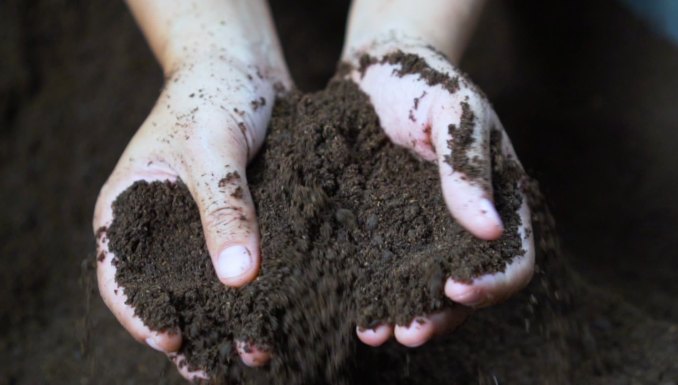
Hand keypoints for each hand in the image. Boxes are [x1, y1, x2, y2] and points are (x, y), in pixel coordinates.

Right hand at [93, 58, 279, 379]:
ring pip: (206, 288)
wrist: (245, 70)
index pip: (118, 276)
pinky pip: (241, 266)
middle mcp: (161, 227)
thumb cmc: (214, 94)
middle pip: (167, 294)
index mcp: (129, 208)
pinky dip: (256, 293)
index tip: (172, 343)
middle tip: (220, 368)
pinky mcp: (236, 225)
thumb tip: (238, 279)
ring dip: (229, 321)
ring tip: (256, 352)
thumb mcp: (213, 146)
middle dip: (194, 332)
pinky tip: (280, 314)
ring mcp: (199, 229)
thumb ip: (224, 207)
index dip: (141, 315)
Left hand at [344, 39, 534, 346]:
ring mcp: (420, 231)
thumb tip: (491, 231)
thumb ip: (467, 166)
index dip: (493, 282)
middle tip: (408, 331)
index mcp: (497, 199)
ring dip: (403, 315)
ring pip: (422, 289)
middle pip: (466, 289)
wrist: (374, 70)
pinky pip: (381, 270)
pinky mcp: (381, 229)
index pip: (513, 257)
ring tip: (374, 331)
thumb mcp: (455, 111)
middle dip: (440, 316)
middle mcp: (461, 226)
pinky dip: (370, 294)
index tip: (456, 288)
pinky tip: (349, 306)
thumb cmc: (423, 81)